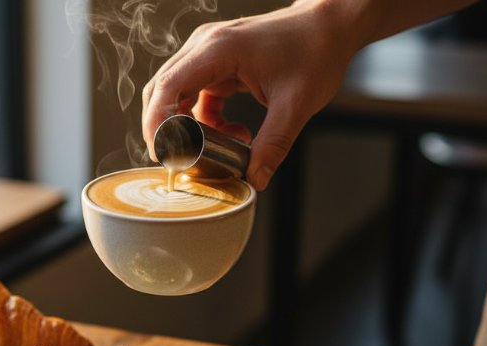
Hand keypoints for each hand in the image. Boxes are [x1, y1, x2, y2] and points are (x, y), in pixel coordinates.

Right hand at [142, 3, 359, 190]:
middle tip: (180, 159)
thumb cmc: (315, 51)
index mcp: (219, 49)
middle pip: (163, 90)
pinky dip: (203, 119)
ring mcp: (209, 52)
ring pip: (176, 93)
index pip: (168, 87)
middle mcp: (206, 45)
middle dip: (166, 129)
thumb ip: (273, 144)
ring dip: (187, 125)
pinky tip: (230, 130)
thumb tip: (256, 179)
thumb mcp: (296, 104)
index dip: (157, 123)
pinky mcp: (217, 61)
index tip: (161, 153)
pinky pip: (195, 94)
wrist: (329, 26)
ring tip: (215, 146)